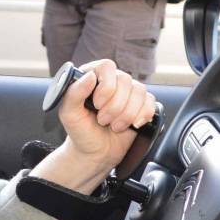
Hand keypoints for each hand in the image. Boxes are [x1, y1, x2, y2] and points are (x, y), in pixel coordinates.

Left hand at [55, 60, 158, 179]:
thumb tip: (90, 76)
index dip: (105, 86)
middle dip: (114, 107)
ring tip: (114, 125)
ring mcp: (128, 92)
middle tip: (102, 120)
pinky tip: (131, 125)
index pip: (107, 66)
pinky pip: (151, 102)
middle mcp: (112, 81)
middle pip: (125, 80)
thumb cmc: (81, 131)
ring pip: (139, 91)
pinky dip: (141, 116)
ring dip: (126, 115)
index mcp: (92, 77)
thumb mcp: (69, 114)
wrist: (95, 152)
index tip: (97, 104)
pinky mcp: (141, 104)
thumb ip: (74, 93)